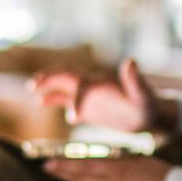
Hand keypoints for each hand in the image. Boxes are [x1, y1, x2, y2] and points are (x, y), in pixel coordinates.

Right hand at [31, 57, 173, 132]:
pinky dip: (55, 99)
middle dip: (50, 78)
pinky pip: (67, 100)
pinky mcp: (88, 106)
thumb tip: (130, 61)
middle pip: (66, 76)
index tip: (74, 119)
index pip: (83, 85)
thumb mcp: (143, 94)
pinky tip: (43, 102)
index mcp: (103, 81)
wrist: (149, 114)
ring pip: (64, 86)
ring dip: (49, 86)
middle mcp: (92, 84)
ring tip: (33, 91)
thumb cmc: (148, 104)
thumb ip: (135, 80)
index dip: (77, 100)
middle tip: (34, 85)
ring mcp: (89, 94)